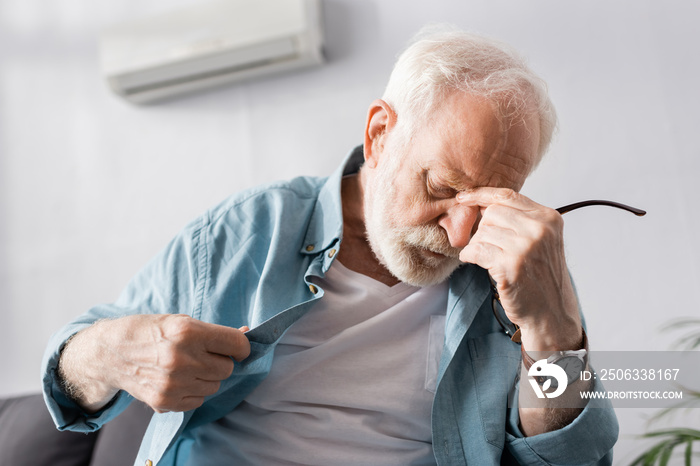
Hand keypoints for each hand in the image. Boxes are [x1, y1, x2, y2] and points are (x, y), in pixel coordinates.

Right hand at [59, 314, 250, 412]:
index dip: (241, 347)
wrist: (111, 352)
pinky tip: (177, 379)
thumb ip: (215, 332)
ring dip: (206, 377)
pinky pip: (198, 400)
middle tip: (203, 355)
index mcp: (187, 332)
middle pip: (226, 368)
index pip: (236, 345)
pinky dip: (193, 391)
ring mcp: (173, 383)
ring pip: (214, 386)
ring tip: (186, 366)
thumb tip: (248, 335)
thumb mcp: (182, 321)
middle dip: (220, 362)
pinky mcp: (165, 401)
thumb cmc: (150, 332)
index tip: (236, 348)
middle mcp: (181, 359)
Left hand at [456, 187, 580, 350]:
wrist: (551, 313)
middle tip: (486, 245)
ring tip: (487, 258)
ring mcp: (526, 247)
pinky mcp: (511, 265)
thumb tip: (482, 203)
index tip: (463, 197)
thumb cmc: (540, 277)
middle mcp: (539, 229)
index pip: (507, 195)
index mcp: (548, 218)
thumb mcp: (541, 241)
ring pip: (482, 232)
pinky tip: (474, 261)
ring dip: (477, 245)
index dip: (481, 195)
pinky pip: (476, 250)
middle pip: (491, 213)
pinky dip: (469, 255)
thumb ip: (520, 220)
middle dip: (482, 229)